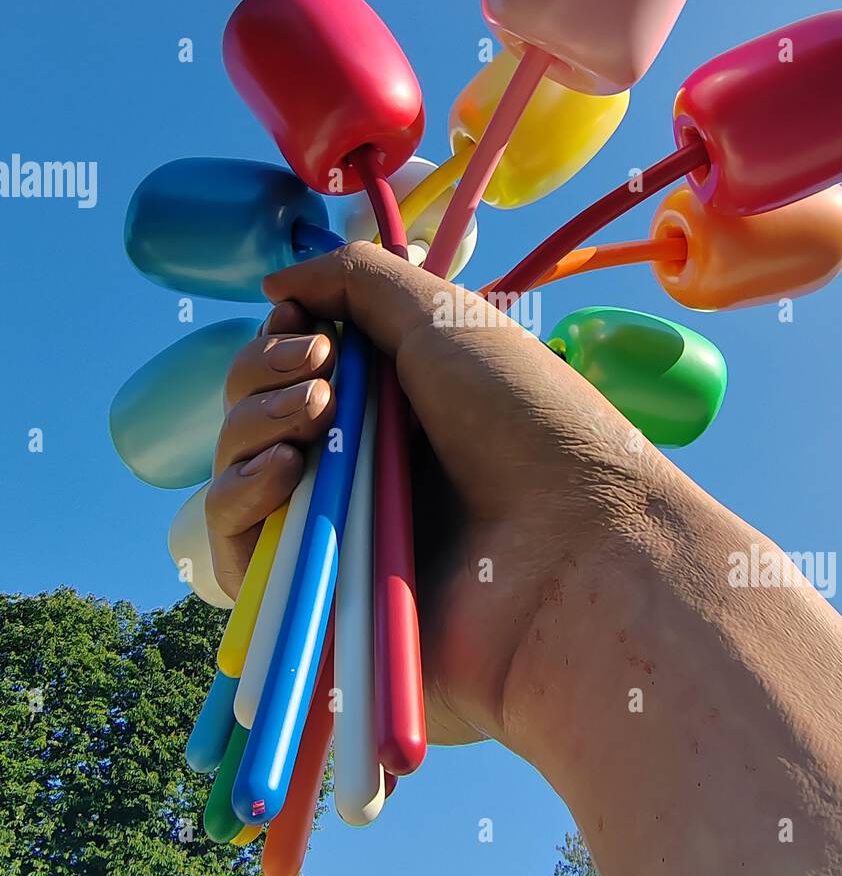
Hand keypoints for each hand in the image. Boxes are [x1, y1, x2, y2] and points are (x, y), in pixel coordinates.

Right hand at [205, 241, 673, 748]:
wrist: (570, 544)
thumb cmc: (523, 421)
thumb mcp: (443, 318)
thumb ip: (355, 280)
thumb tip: (273, 285)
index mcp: (395, 400)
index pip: (295, 360)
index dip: (283, 334)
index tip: (305, 323)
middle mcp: (361, 461)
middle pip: (256, 406)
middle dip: (266, 368)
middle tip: (323, 371)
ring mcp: (336, 528)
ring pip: (237, 468)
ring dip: (253, 421)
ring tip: (313, 413)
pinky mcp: (314, 594)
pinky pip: (236, 547)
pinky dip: (237, 496)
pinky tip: (281, 470)